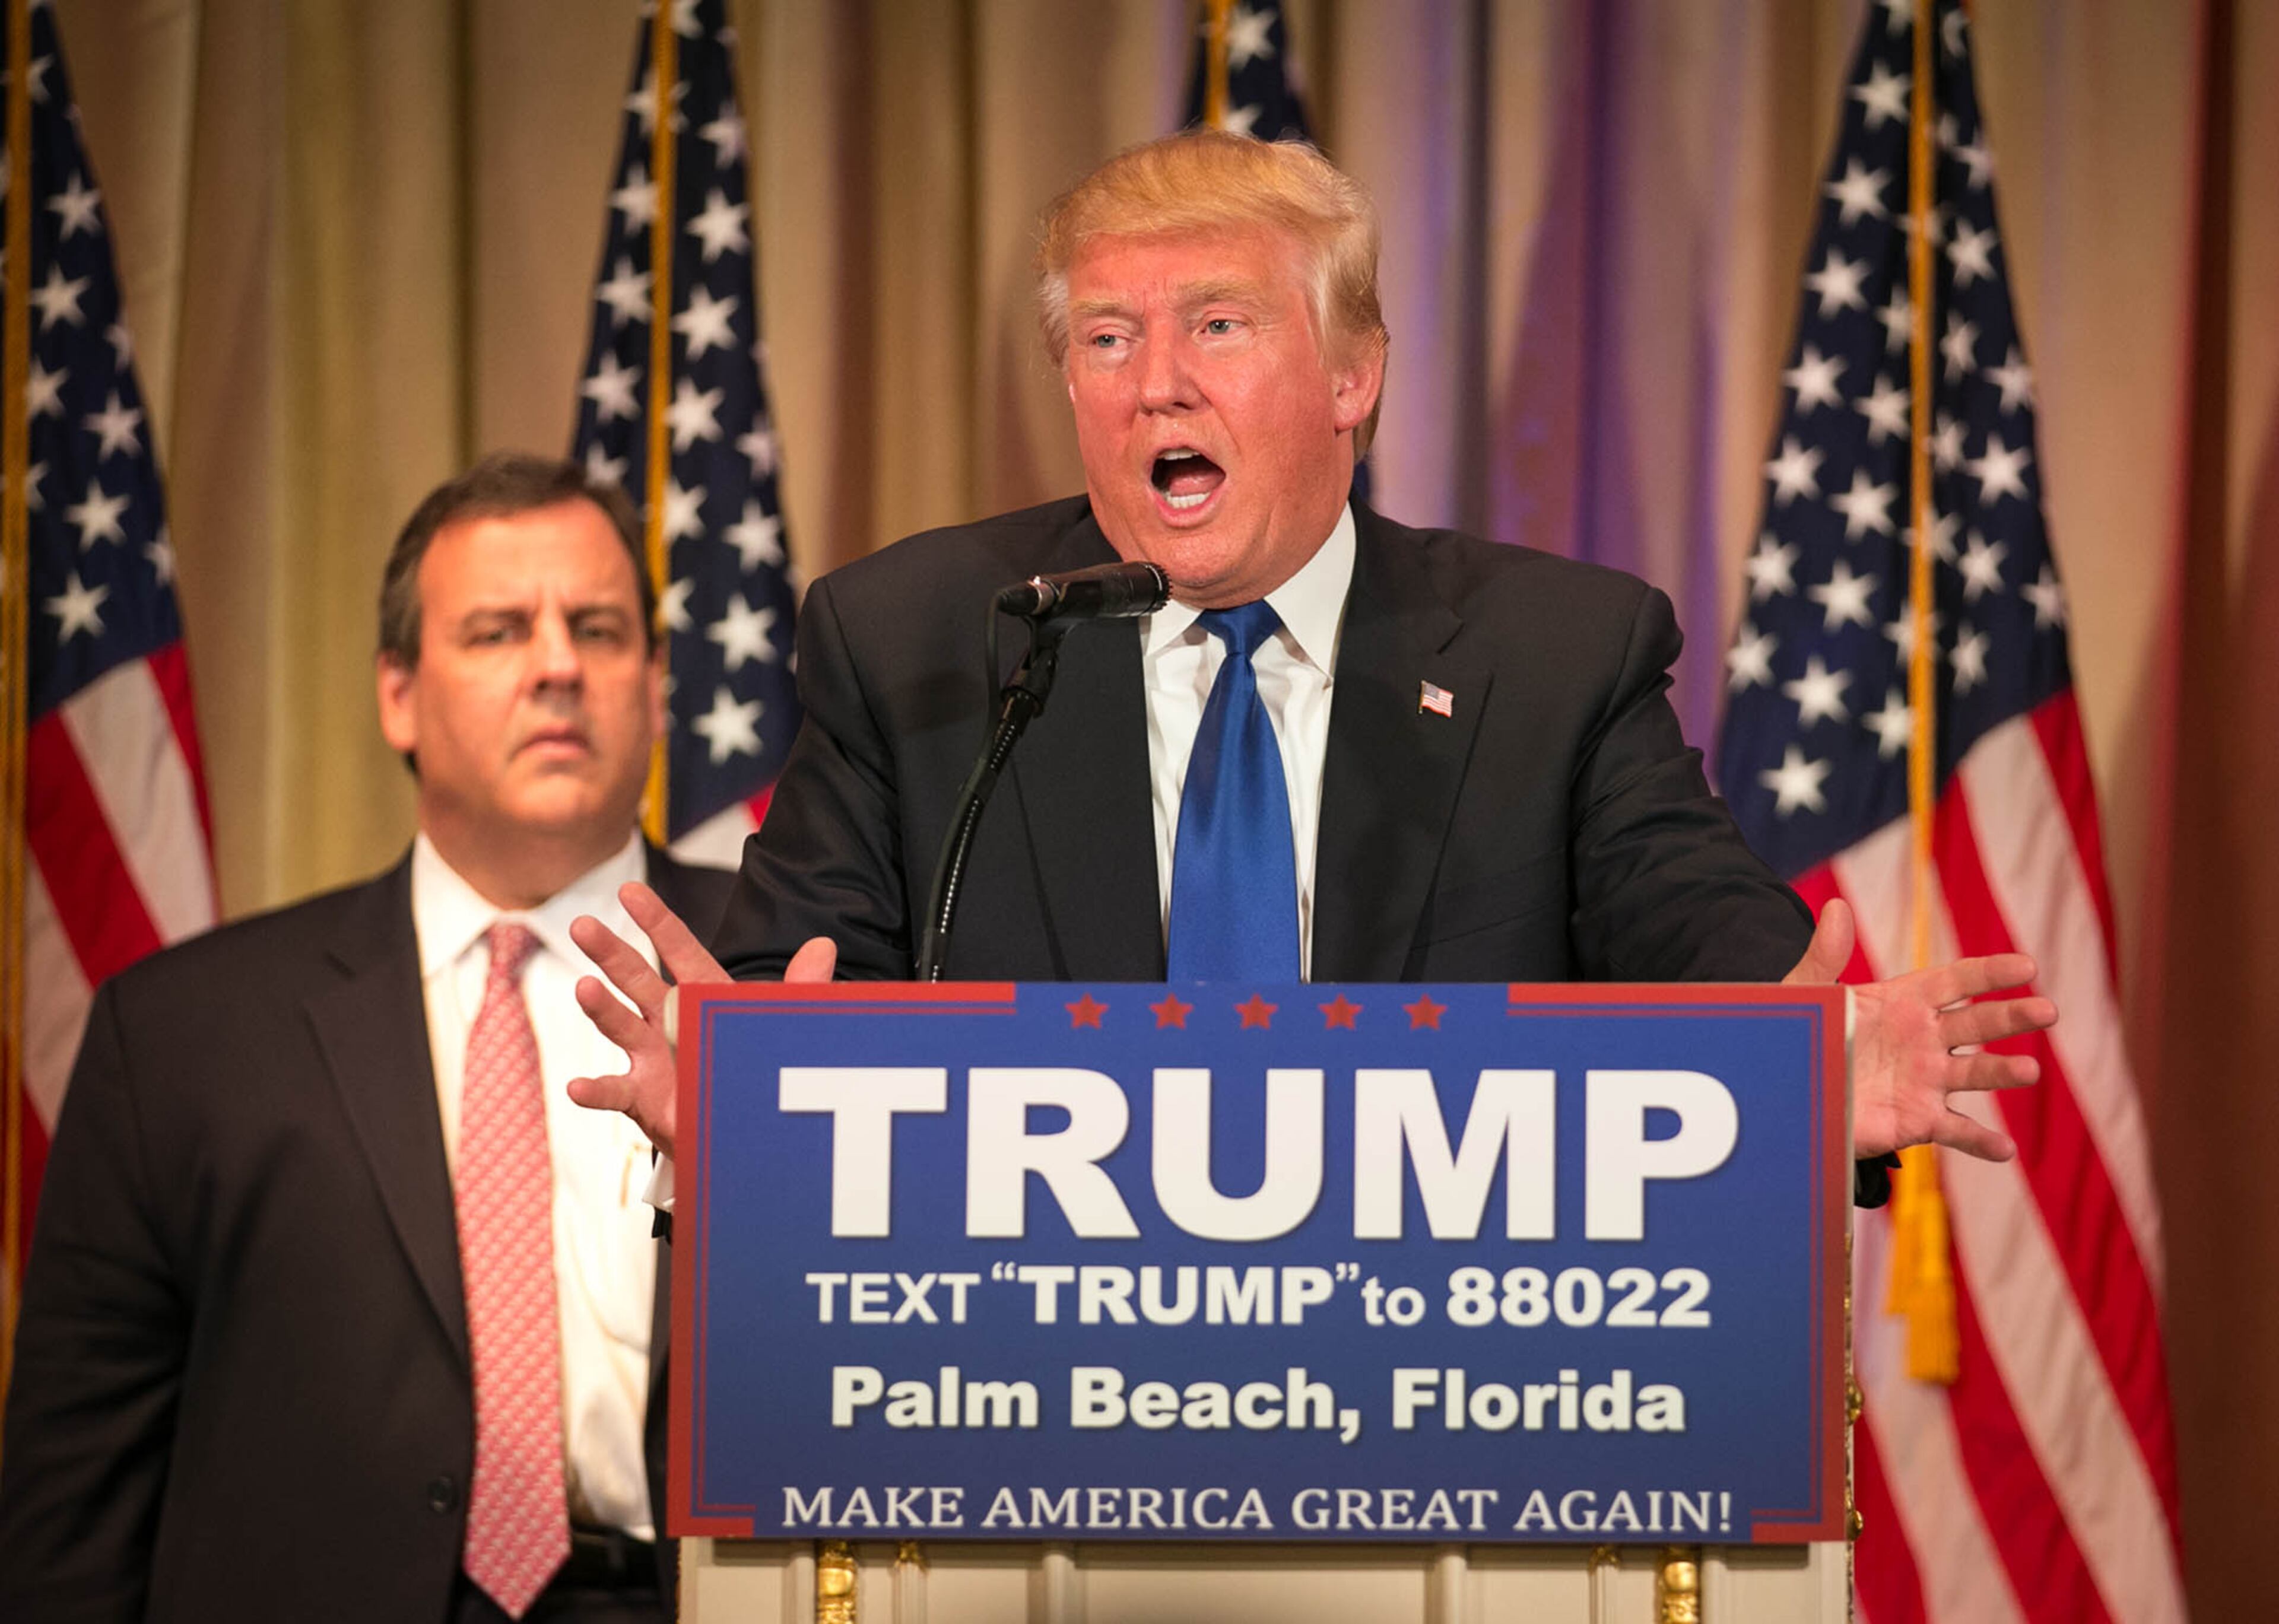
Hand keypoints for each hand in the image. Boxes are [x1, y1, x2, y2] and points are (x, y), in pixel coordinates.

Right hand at [567, 881, 836, 1156]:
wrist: (736, 1126)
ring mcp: (650, 1057)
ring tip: (584, 988)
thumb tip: (824, 945)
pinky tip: (577, 1087)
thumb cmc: (751, 1064)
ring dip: (600, 1008)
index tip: (629, 891)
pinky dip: (595, 1091)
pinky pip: (614, 1091)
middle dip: (610, 953)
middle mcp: (667, 1020)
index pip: (678, 949)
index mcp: (701, 994)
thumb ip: (800, 988)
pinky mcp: (642, 1097)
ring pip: (620, 1026)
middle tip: (582, 925)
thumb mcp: (778, 1024)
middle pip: (635, 979)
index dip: (656, 921)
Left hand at [1782, 898, 2054, 1161]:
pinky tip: (2005, 1149)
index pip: (1957, 980)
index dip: (1991, 973)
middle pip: (1978, 1023)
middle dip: (2013, 1017)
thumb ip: (1824, 956)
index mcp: (1904, 1000)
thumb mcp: (1807, 995)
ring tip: (2029, 1071)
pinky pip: (1956, 1130)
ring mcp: (1926, 1079)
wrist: (1787, 1089)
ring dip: (2004, 1072)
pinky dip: (1981, 1140)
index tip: (2027, 967)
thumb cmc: (1802, 1034)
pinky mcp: (1917, 1119)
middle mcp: (1924, 1038)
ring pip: (1975, 1073)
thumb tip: (1836, 906)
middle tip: (2047, 1012)